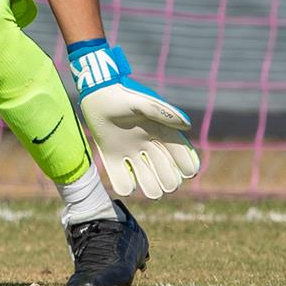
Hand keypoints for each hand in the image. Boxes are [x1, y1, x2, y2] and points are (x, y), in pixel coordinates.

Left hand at [70, 42, 200, 198]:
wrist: (96, 94)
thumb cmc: (122, 95)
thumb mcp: (143, 103)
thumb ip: (164, 113)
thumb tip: (188, 126)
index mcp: (161, 132)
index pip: (180, 153)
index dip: (187, 165)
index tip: (188, 173)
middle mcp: (149, 145)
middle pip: (166, 172)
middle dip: (169, 181)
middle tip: (167, 185)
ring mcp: (131, 153)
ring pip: (147, 180)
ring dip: (151, 187)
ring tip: (152, 191)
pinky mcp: (113, 158)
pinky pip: (122, 179)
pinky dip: (125, 186)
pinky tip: (127, 185)